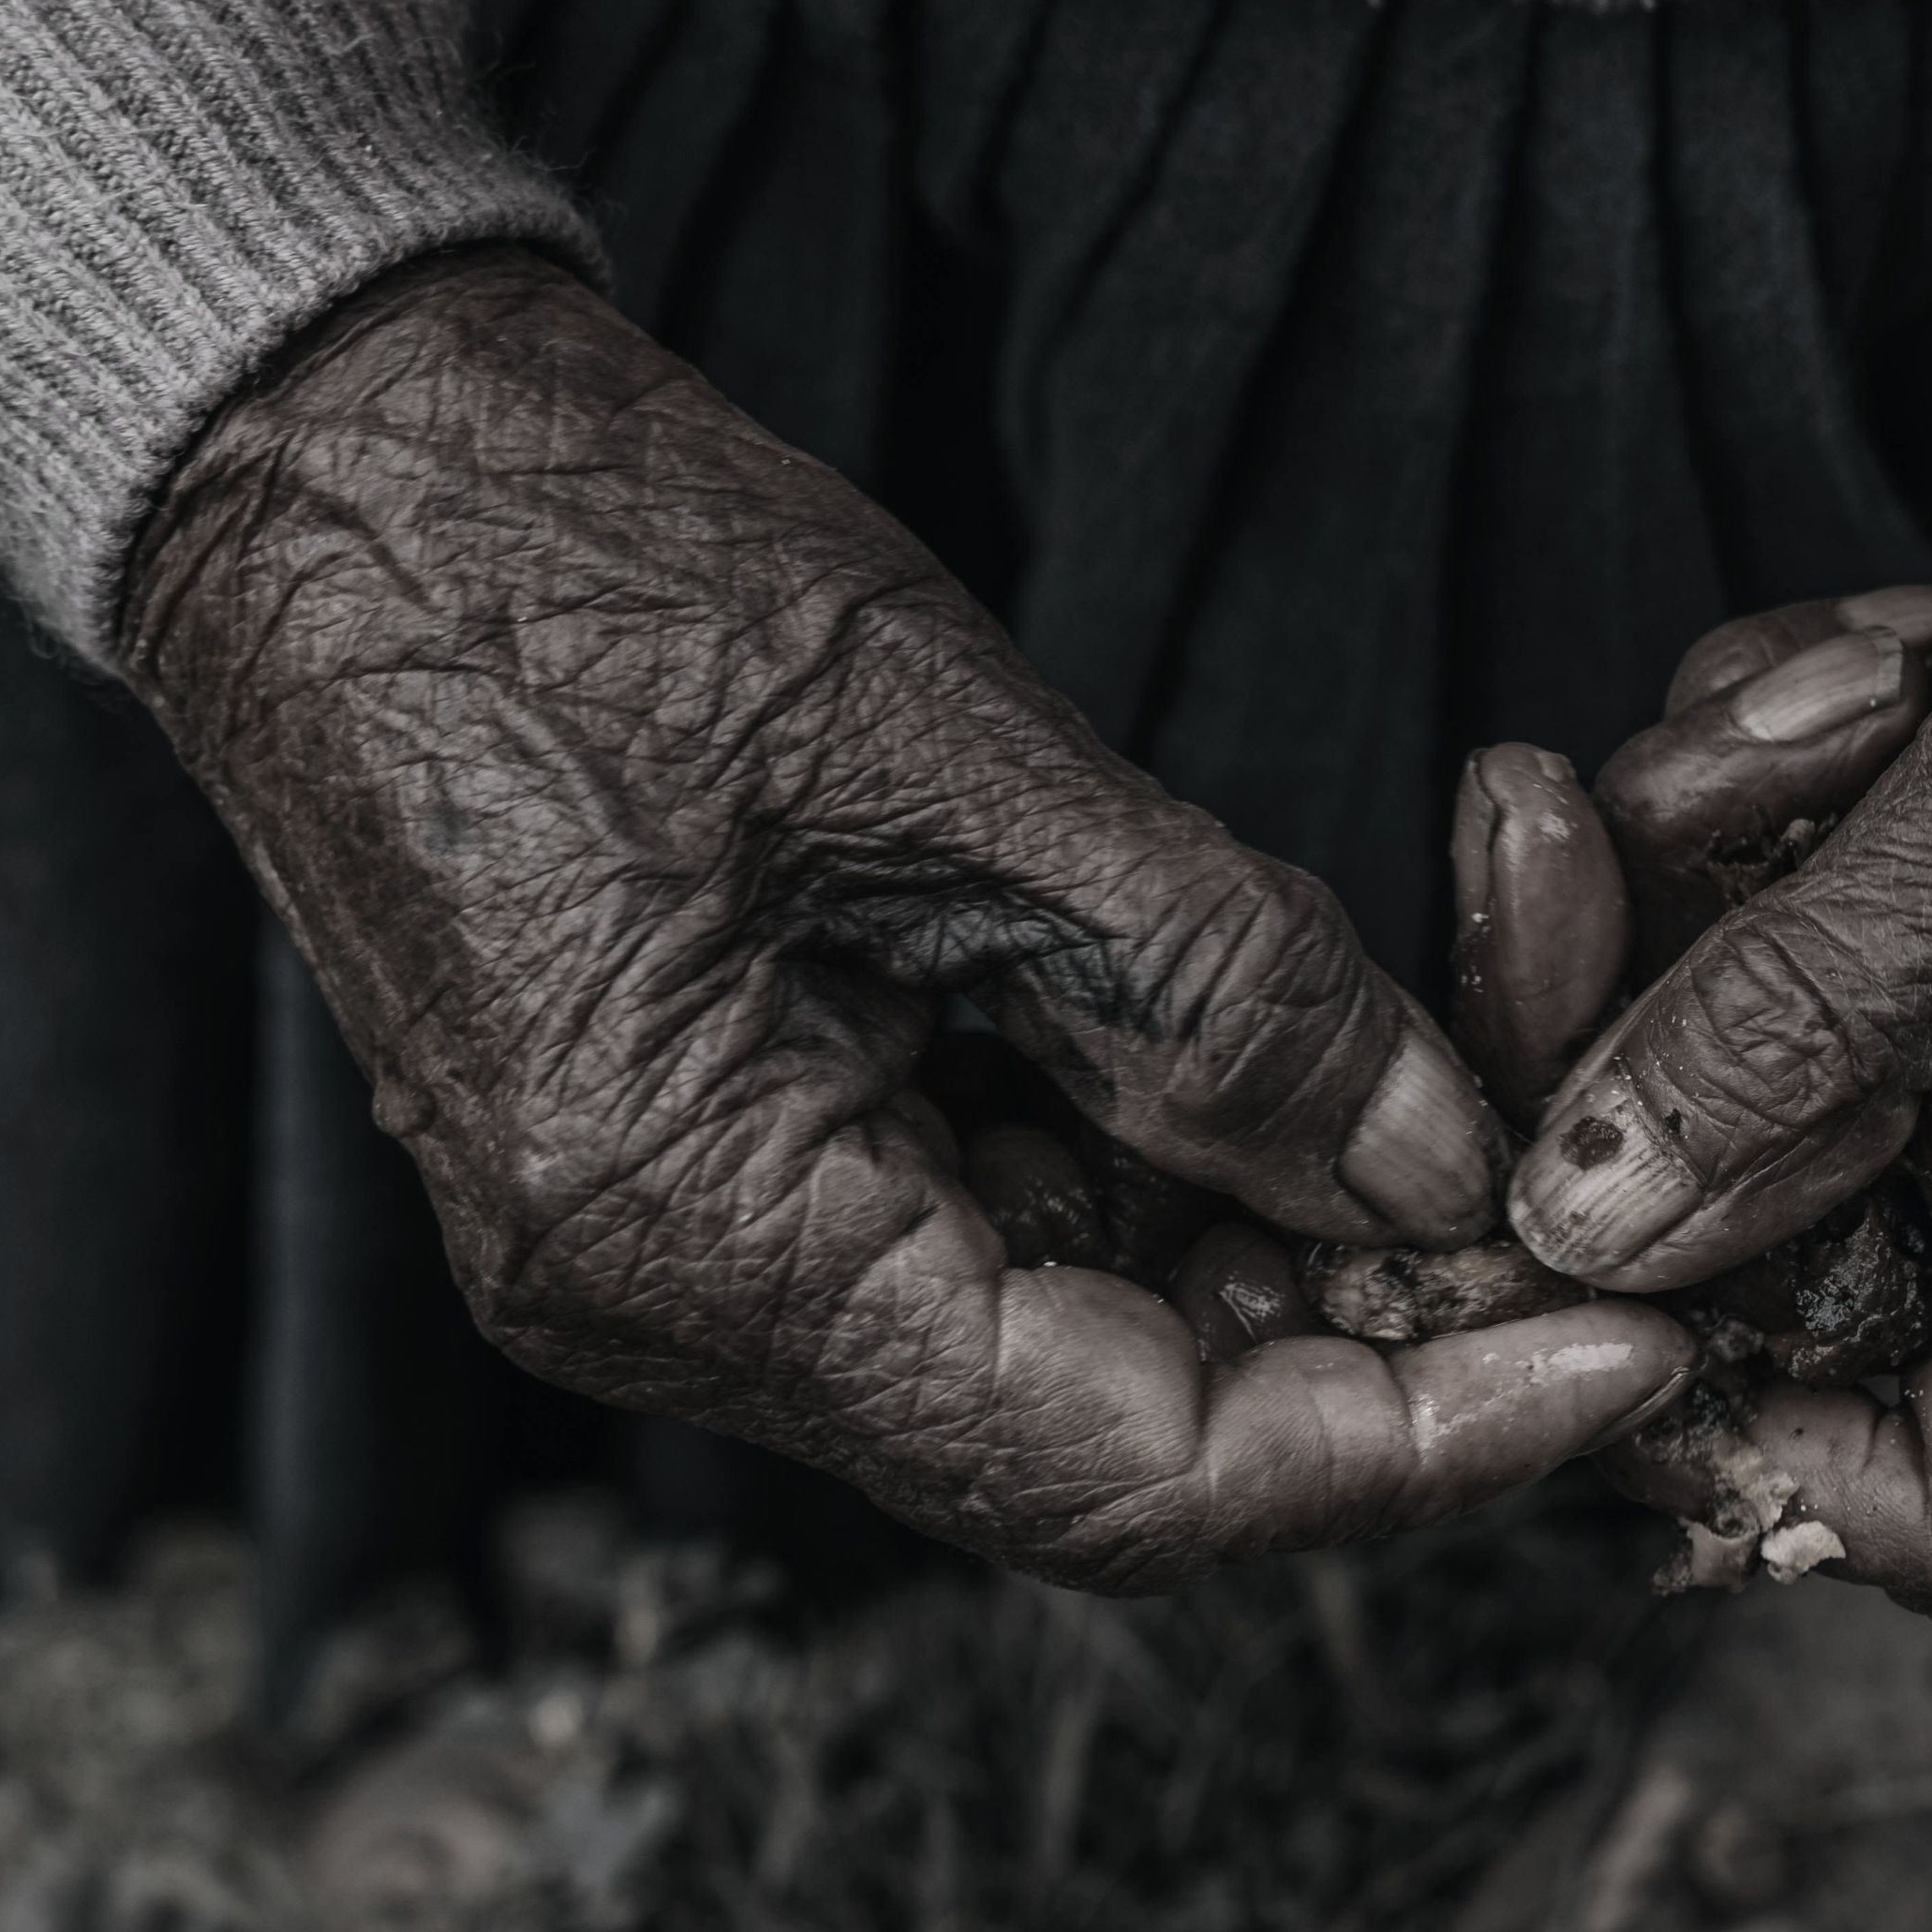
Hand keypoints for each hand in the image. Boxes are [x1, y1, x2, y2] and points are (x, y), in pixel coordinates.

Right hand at [120, 248, 1691, 1587]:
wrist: (322, 459)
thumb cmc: (579, 564)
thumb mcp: (948, 756)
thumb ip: (1211, 989)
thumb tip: (1439, 1166)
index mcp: (690, 1240)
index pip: (1113, 1472)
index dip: (1393, 1445)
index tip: (1609, 1369)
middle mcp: (662, 1306)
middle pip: (1086, 1444)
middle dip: (1349, 1355)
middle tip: (1567, 1242)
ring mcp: (664, 1246)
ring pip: (1037, 1343)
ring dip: (1252, 1262)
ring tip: (1445, 1130)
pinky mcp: (689, 1160)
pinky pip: (957, 1238)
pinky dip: (1132, 1181)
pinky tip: (1263, 1078)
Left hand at [1508, 239, 1931, 1621]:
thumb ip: (1793, 1035)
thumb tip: (1584, 1225)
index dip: (1753, 1440)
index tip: (1574, 1286)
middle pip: (1817, 1265)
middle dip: (1672, 1063)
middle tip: (1552, 857)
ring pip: (1775, 1070)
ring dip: (1725, 872)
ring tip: (1833, 706)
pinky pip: (1795, 921)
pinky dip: (1778, 784)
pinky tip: (1881, 653)